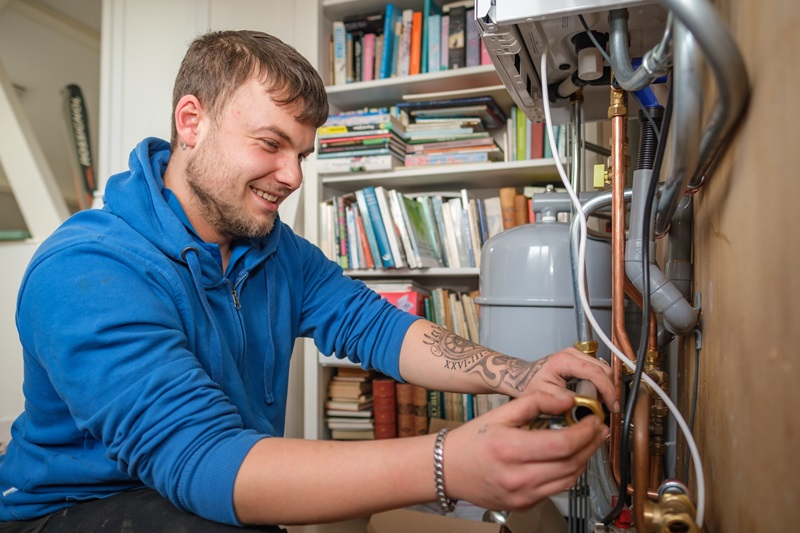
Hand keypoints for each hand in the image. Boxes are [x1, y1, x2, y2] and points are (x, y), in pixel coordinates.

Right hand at [444, 391, 608, 511]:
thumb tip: (567, 400)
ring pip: (569, 480)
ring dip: (585, 460)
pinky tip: (570, 458)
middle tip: (599, 429)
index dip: (585, 432)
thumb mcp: (500, 413)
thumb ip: (536, 402)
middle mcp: (518, 477)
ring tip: (590, 443)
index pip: (563, 444)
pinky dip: (569, 473)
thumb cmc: (471, 441)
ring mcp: (523, 495)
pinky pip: (556, 490)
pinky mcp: (524, 504)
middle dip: (591, 444)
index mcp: (511, 449)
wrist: (448, 469)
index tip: (593, 420)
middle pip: (571, 463)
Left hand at [524, 347, 618, 413]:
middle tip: (607, 407)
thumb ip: (565, 401)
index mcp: (564, 360)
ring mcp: (578, 355)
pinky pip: (599, 371)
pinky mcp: (581, 360)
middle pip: (604, 370)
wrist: (525, 377)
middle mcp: (573, 354)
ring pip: (604, 370)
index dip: (607, 389)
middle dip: (608, 390)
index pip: (594, 372)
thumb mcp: (544, 395)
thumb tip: (585, 406)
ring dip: (606, 387)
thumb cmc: (531, 384)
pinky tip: (596, 396)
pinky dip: (602, 384)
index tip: (612, 405)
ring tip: (600, 403)